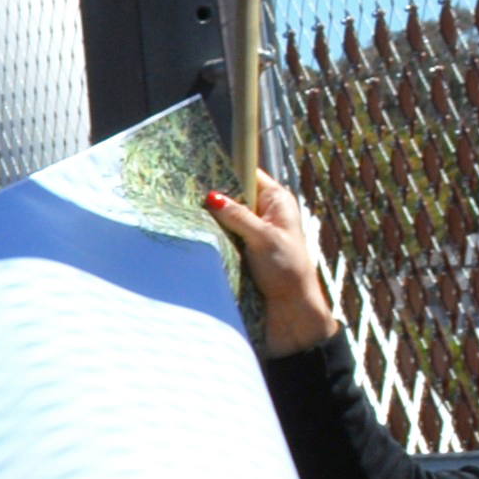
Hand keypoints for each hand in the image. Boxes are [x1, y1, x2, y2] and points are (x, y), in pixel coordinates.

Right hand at [203, 173, 339, 353]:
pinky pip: (223, 237)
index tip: (201, 169)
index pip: (249, 174)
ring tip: (188, 216)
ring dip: (212, 222)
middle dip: (214, 198)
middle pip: (234, 195)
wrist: (291, 309)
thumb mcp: (262, 238)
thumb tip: (212, 197)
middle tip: (187, 195)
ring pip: (225, 218)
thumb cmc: (286, 270)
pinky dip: (213, 238)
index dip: (228, 170)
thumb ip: (237, 216)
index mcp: (277, 201)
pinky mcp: (243, 250)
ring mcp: (253, 232)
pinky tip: (197, 237)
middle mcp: (266, 213)